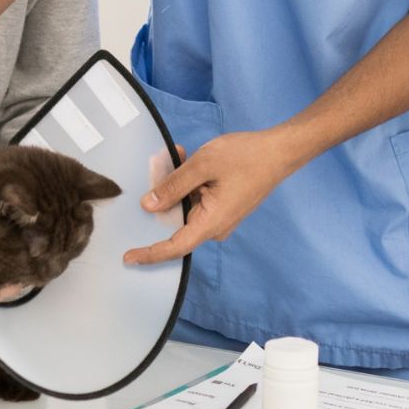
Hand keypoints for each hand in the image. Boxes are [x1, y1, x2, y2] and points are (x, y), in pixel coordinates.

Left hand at [123, 130, 299, 264]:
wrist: (280, 151)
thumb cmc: (246, 157)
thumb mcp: (202, 166)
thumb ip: (173, 186)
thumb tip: (148, 206)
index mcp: (211, 222)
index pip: (174, 247)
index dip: (149, 254)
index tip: (128, 258)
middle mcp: (214, 226)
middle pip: (175, 222)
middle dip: (161, 198)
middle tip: (159, 166)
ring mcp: (218, 217)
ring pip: (183, 207)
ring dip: (175, 185)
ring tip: (176, 156)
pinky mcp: (220, 207)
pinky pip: (194, 199)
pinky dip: (186, 182)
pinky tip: (184, 158)